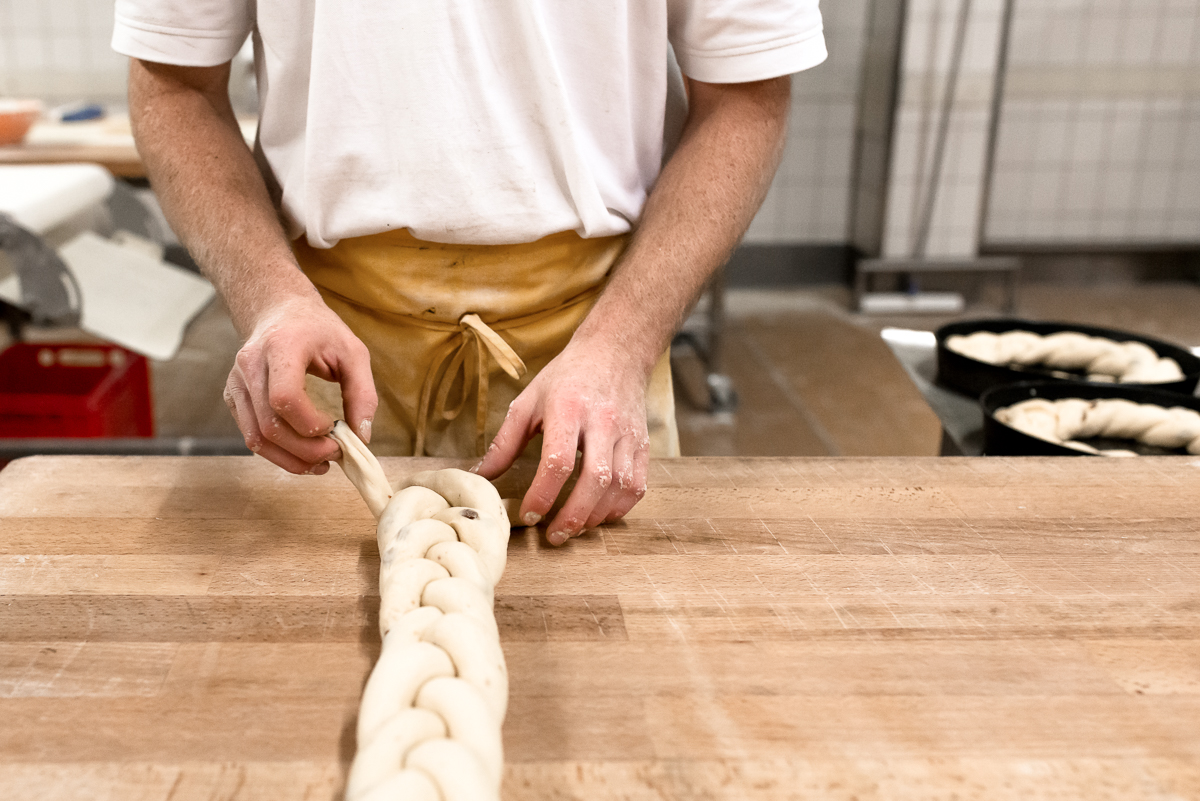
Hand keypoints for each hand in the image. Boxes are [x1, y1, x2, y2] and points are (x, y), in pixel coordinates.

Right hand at [224, 294, 376, 474]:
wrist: (278, 311)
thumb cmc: (318, 330)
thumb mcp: (353, 352)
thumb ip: (363, 393)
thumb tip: (362, 437)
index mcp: (281, 347)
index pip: (284, 397)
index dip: (310, 423)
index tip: (334, 427)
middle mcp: (250, 365)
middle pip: (270, 425)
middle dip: (306, 450)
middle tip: (335, 454)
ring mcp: (237, 383)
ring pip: (256, 438)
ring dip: (291, 460)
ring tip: (321, 463)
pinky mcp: (233, 397)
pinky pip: (251, 436)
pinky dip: (278, 454)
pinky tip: (303, 455)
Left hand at [474, 339, 650, 544]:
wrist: (614, 352)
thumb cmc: (566, 378)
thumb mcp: (528, 401)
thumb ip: (505, 442)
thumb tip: (480, 477)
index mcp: (568, 409)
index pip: (558, 461)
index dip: (543, 495)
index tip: (529, 515)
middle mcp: (603, 422)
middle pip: (595, 480)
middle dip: (574, 516)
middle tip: (554, 536)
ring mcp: (627, 434)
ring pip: (620, 486)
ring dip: (597, 516)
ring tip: (574, 528)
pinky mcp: (643, 444)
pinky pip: (638, 485)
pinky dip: (620, 508)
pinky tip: (600, 515)